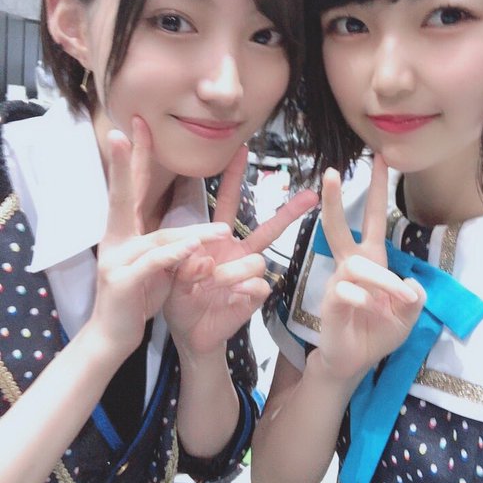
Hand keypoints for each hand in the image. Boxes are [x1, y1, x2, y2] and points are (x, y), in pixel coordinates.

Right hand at [89, 121, 229, 359]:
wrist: (112, 337)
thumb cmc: (136, 295)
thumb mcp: (153, 264)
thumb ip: (165, 241)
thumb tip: (188, 226)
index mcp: (123, 233)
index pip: (128, 189)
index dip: (130, 158)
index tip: (134, 127)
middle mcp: (115, 240)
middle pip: (123, 196)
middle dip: (127, 162)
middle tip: (132, 130)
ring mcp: (116, 261)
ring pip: (158, 237)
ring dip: (190, 230)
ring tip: (221, 230)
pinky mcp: (124, 283)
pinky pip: (155, 264)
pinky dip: (176, 255)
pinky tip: (195, 250)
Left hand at [165, 145, 317, 354]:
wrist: (189, 332)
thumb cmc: (179, 297)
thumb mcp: (170, 271)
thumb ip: (183, 259)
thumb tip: (206, 259)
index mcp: (218, 238)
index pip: (229, 202)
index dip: (234, 177)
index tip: (242, 150)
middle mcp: (238, 252)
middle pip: (269, 228)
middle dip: (290, 211)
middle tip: (313, 194)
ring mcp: (249, 274)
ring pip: (257, 260)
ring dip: (230, 271)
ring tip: (208, 282)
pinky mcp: (255, 296)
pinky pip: (257, 286)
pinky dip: (238, 291)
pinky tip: (224, 299)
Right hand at [316, 154, 424, 382]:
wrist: (352, 360)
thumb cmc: (376, 332)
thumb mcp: (407, 317)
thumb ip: (414, 299)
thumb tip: (410, 284)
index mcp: (371, 260)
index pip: (374, 220)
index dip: (377, 190)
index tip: (379, 159)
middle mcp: (351, 264)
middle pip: (341, 225)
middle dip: (339, 197)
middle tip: (336, 169)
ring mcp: (338, 280)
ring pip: (357, 265)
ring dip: (383, 282)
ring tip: (397, 300)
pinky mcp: (330, 300)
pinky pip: (348, 291)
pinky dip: (365, 300)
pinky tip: (371, 311)